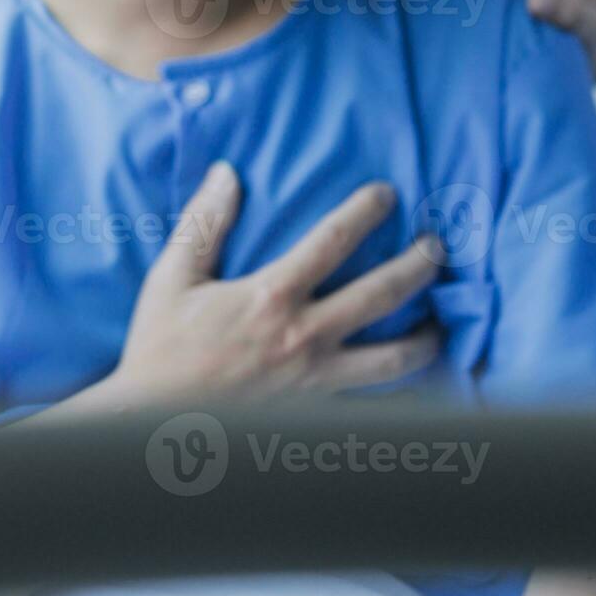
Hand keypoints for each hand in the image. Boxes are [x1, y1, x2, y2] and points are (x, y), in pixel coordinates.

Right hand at [96, 165, 442, 409]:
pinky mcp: (318, 411)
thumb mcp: (172, 279)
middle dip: (419, 266)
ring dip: (425, 339)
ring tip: (439, 325)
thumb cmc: (161, 349)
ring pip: (394, 360)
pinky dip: (402, 395)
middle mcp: (306, 336)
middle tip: (437, 248)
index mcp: (273, 296)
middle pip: (383, 294)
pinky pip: (374, 404)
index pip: (333, 241)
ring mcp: (318, 378)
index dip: (366, 211)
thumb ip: (204, 224)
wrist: (156, 421)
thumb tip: (227, 173)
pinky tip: (418, 386)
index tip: (388, 194)